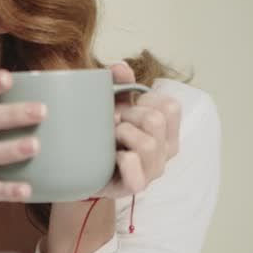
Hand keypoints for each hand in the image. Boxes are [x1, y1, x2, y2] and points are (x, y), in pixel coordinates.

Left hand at [94, 62, 180, 198]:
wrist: (81, 170)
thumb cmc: (102, 137)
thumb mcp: (112, 107)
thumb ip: (119, 85)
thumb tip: (119, 67)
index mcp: (167, 129)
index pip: (171, 106)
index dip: (146, 100)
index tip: (130, 107)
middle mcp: (166, 150)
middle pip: (156, 120)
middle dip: (130, 116)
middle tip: (114, 124)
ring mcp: (153, 170)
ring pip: (148, 143)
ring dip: (123, 135)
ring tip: (111, 140)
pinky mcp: (136, 186)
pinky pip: (136, 169)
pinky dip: (123, 159)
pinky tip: (113, 157)